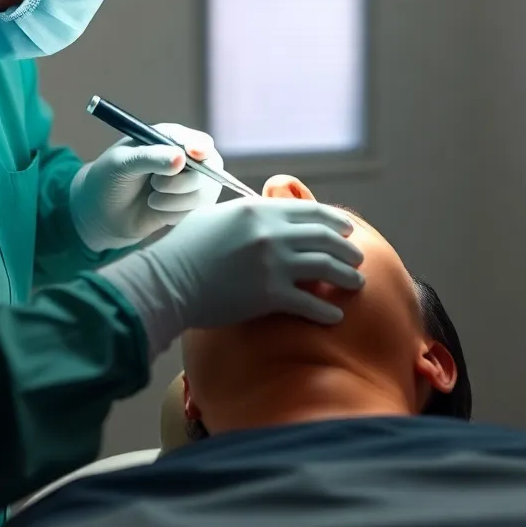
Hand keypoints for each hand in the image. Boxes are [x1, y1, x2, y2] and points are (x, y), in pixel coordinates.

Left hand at [69, 123, 224, 251]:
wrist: (101, 214)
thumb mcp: (121, 163)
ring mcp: (189, 183)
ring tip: (151, 199)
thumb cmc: (108, 179)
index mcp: (170, 139)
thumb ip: (150, 158)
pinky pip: (195, 211)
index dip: (201, 149)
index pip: (199, 142)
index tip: (194, 155)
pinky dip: (174, 213)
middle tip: (156, 185)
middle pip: (210, 168)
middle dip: (182, 181)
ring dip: (175, 200)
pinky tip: (156, 209)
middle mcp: (185, 159)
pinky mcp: (188, 205)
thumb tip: (181, 158)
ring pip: (204, 192)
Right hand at [98, 198, 365, 357]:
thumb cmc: (184, 249)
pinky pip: (310, 303)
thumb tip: (264, 212)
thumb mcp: (216, 216)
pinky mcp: (269, 295)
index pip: (311, 211)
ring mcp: (273, 264)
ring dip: (347, 276)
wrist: (167, 282)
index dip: (335, 220)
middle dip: (348, 248)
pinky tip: (336, 316)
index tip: (347, 228)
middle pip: (325, 237)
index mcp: (259, 210)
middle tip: (358, 257)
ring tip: (357, 283)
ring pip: (326, 267)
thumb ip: (246, 213)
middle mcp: (272, 233)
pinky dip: (327, 311)